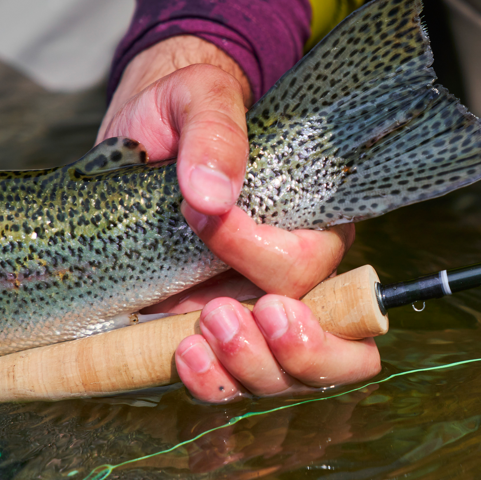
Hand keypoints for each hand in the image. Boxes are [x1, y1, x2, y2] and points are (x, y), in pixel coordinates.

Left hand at [100, 36, 380, 402]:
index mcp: (311, 218)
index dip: (260, 254)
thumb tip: (212, 194)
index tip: (205, 217)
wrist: (145, 128)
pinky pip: (232, 380)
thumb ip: (216, 133)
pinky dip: (211, 382)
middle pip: (335, 336)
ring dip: (246, 370)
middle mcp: (295, 272)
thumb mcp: (200, 97)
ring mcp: (254, 306)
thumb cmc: (185, 107)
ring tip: (193, 337)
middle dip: (293, 348)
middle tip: (220, 317)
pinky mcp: (213, 326)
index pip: (313, 261)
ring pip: (285, 373)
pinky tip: (183, 355)